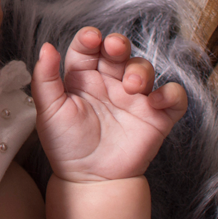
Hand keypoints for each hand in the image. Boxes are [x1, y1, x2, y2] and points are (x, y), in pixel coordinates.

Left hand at [32, 27, 186, 182]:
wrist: (90, 180)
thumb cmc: (66, 145)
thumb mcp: (49, 111)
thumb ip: (45, 79)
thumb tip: (46, 46)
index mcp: (83, 77)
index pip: (88, 47)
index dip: (90, 38)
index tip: (91, 38)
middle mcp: (109, 82)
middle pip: (119, 51)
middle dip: (119, 43)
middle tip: (115, 48)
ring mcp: (134, 97)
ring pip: (143, 68)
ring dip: (140, 70)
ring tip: (131, 85)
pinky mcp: (156, 116)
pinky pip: (173, 96)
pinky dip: (171, 93)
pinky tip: (155, 101)